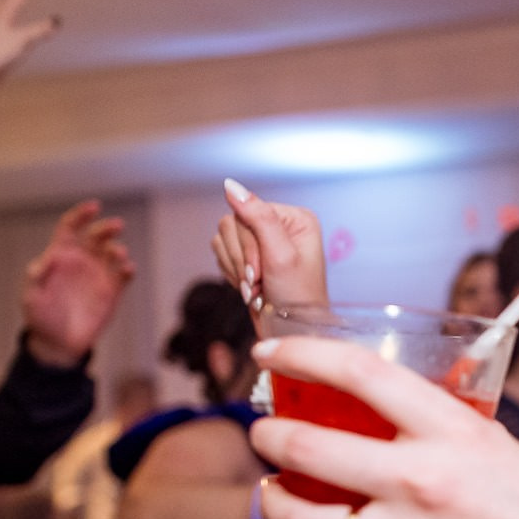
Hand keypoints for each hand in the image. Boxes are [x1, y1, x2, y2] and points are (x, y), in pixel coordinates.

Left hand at [22, 200, 133, 365]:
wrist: (58, 344)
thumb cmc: (40, 318)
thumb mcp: (31, 298)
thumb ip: (37, 277)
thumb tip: (49, 258)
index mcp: (60, 256)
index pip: (71, 228)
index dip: (81, 214)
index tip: (94, 207)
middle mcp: (81, 261)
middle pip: (96, 235)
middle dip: (106, 228)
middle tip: (116, 226)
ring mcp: (98, 275)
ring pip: (112, 252)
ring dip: (117, 248)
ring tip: (118, 255)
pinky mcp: (112, 292)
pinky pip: (123, 275)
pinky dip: (128, 269)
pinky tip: (127, 269)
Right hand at [214, 178, 326, 312]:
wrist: (291, 332)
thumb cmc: (296, 299)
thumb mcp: (280, 255)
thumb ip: (258, 217)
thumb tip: (230, 185)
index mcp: (294, 218)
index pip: (248, 212)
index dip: (248, 245)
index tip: (259, 273)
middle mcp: (279, 225)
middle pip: (233, 225)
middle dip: (243, 260)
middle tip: (258, 283)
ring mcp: (262, 240)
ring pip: (223, 240)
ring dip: (236, 269)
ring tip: (256, 288)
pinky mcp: (248, 256)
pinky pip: (221, 254)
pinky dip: (231, 274)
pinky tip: (249, 288)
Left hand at [248, 335, 518, 518]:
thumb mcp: (507, 448)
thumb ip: (449, 434)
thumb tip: (401, 421)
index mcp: (454, 431)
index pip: (362, 373)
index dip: (304, 356)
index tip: (272, 356)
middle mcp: (423, 480)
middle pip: (310, 448)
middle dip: (270, 437)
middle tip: (265, 434)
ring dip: (274, 506)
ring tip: (273, 497)